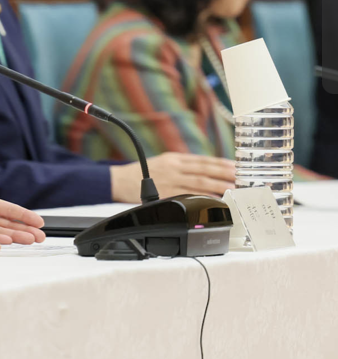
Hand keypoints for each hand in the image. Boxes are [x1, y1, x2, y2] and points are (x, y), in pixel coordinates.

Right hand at [111, 153, 236, 202]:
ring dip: (218, 185)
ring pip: (198, 182)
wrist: (118, 180)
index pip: (203, 160)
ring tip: (233, 188)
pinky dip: (201, 197)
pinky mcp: (164, 193)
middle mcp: (173, 167)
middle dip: (224, 174)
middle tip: (241, 178)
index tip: (237, 167)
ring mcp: (169, 180)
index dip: (221, 163)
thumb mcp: (162, 162)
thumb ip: (182, 166)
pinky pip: (187, 195)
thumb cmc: (141, 172)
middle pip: (204, 170)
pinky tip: (213, 200)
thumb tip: (208, 172)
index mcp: (174, 158)